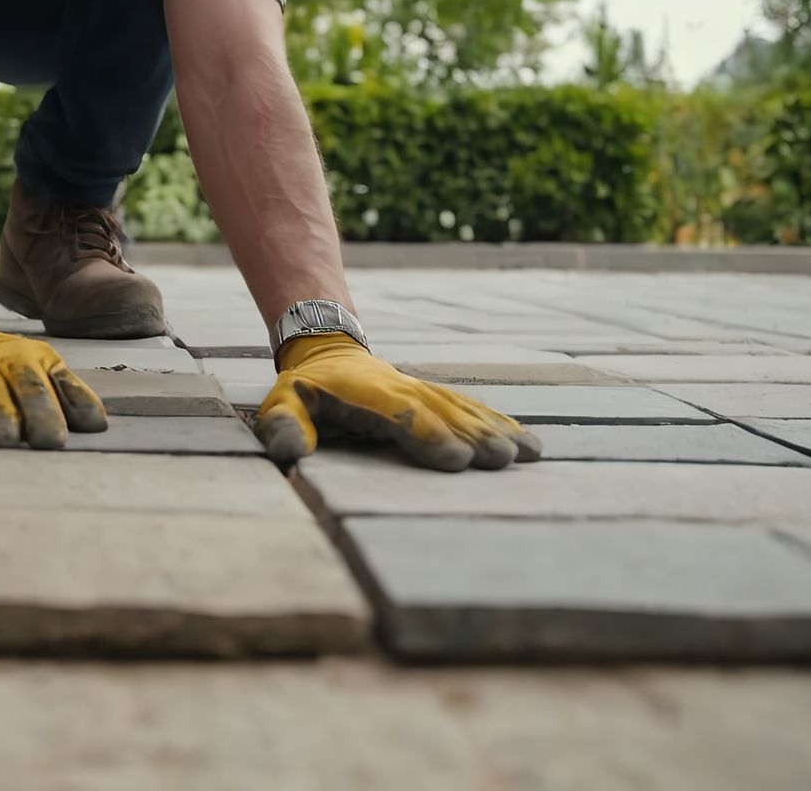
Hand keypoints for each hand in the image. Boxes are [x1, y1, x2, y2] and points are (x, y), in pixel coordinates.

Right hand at [0, 289, 106, 447]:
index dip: (60, 414)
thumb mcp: (41, 366)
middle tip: (46, 445)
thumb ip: (69, 392)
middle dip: (39, 423)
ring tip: (6, 443)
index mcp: (32, 358)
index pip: (51, 388)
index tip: (62, 439)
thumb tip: (97, 425)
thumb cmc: (4, 364)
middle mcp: (1, 362)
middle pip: (26, 395)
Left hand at [256, 334, 542, 470]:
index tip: (457, 459)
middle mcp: (402, 390)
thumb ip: (284, 426)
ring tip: (527, 453)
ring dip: (496, 432)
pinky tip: (529, 443)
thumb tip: (290, 451)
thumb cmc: (305, 389)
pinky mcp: (439, 398)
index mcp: (364, 395)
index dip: (428, 435)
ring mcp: (424, 392)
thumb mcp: (281, 404)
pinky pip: (473, 410)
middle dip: (473, 437)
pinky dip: (502, 425)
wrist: (329, 351)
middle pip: (442, 414)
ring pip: (464, 411)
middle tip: (502, 460)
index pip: (400, 416)